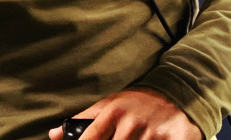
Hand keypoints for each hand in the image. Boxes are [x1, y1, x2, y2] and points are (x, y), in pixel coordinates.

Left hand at [47, 90, 201, 139]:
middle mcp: (132, 124)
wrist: (176, 95)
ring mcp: (152, 134)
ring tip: (133, 138)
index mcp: (113, 112)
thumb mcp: (109, 105)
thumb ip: (82, 121)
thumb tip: (54, 135)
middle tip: (119, 138)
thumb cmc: (136, 103)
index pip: (91, 137)